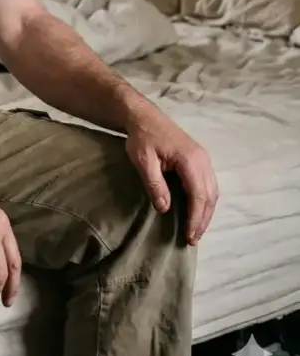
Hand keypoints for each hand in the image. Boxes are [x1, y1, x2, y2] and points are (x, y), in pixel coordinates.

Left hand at [124, 106, 218, 245]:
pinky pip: (208, 184)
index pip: (198, 195)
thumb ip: (154, 183)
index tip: (189, 237)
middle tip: (193, 239)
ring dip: (206, 212)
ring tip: (196, 230)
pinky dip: (205, 201)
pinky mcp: (200, 159)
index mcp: (190, 160)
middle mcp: (203, 160)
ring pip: (213, 191)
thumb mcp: (143, 160)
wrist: (143, 116)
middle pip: (210, 196)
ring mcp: (203, 158)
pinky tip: (197, 211)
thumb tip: (165, 209)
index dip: (195, 218)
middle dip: (203, 220)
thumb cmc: (142, 137)